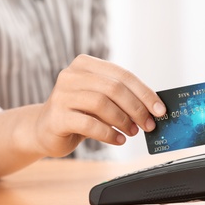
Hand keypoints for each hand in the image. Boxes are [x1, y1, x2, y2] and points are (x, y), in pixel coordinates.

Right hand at [35, 54, 166, 156]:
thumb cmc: (79, 113)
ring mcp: (61, 94)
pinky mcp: (57, 116)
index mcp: (85, 64)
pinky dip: (109, 133)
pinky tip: (118, 140)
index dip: (144, 92)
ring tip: (132, 132)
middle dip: (136, 108)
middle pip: (114, 88)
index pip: (122, 75)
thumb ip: (121, 99)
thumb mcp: (101, 100)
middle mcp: (71, 75)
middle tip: (148, 125)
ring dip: (123, 120)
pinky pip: (89, 124)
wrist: (45, 129)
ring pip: (101, 103)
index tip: (160, 110)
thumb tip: (152, 109)